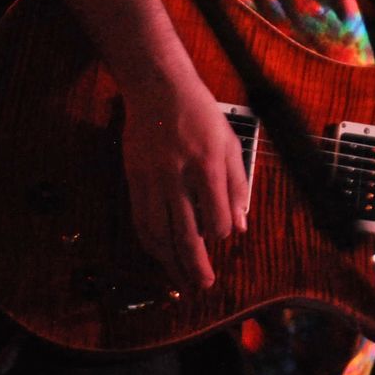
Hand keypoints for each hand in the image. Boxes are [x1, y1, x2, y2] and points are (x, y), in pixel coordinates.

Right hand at [120, 81, 248, 289]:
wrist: (158, 88)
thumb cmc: (201, 114)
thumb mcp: (230, 143)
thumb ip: (238, 186)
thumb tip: (240, 227)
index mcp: (208, 164)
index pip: (215, 215)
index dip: (220, 232)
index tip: (221, 235)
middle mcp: (178, 175)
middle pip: (185, 232)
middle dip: (195, 265)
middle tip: (203, 286)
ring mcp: (152, 178)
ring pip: (158, 233)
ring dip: (170, 262)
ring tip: (181, 281)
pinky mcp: (133, 179)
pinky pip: (141, 221)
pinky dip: (150, 243)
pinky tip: (159, 256)